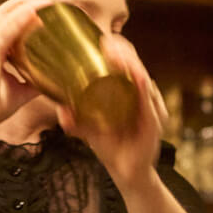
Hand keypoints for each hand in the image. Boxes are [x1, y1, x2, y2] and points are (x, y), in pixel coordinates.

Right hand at [0, 0, 47, 136]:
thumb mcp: (22, 88)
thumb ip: (35, 79)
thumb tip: (55, 79)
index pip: (7, 19)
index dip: (26, 10)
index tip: (48, 10)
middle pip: (5, 9)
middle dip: (28, 2)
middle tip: (51, 3)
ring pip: (4, 14)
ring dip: (27, 5)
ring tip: (46, 3)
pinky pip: (5, 31)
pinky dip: (20, 19)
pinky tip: (34, 12)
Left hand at [57, 32, 165, 188]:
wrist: (128, 174)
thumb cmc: (112, 147)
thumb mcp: (90, 130)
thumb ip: (76, 119)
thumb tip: (59, 106)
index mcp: (131, 94)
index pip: (128, 64)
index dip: (118, 49)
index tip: (102, 38)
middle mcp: (144, 98)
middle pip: (137, 66)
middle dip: (123, 51)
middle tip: (106, 41)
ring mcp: (151, 109)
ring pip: (143, 79)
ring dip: (131, 64)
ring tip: (115, 52)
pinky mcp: (153, 123)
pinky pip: (148, 102)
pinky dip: (142, 87)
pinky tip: (136, 77)